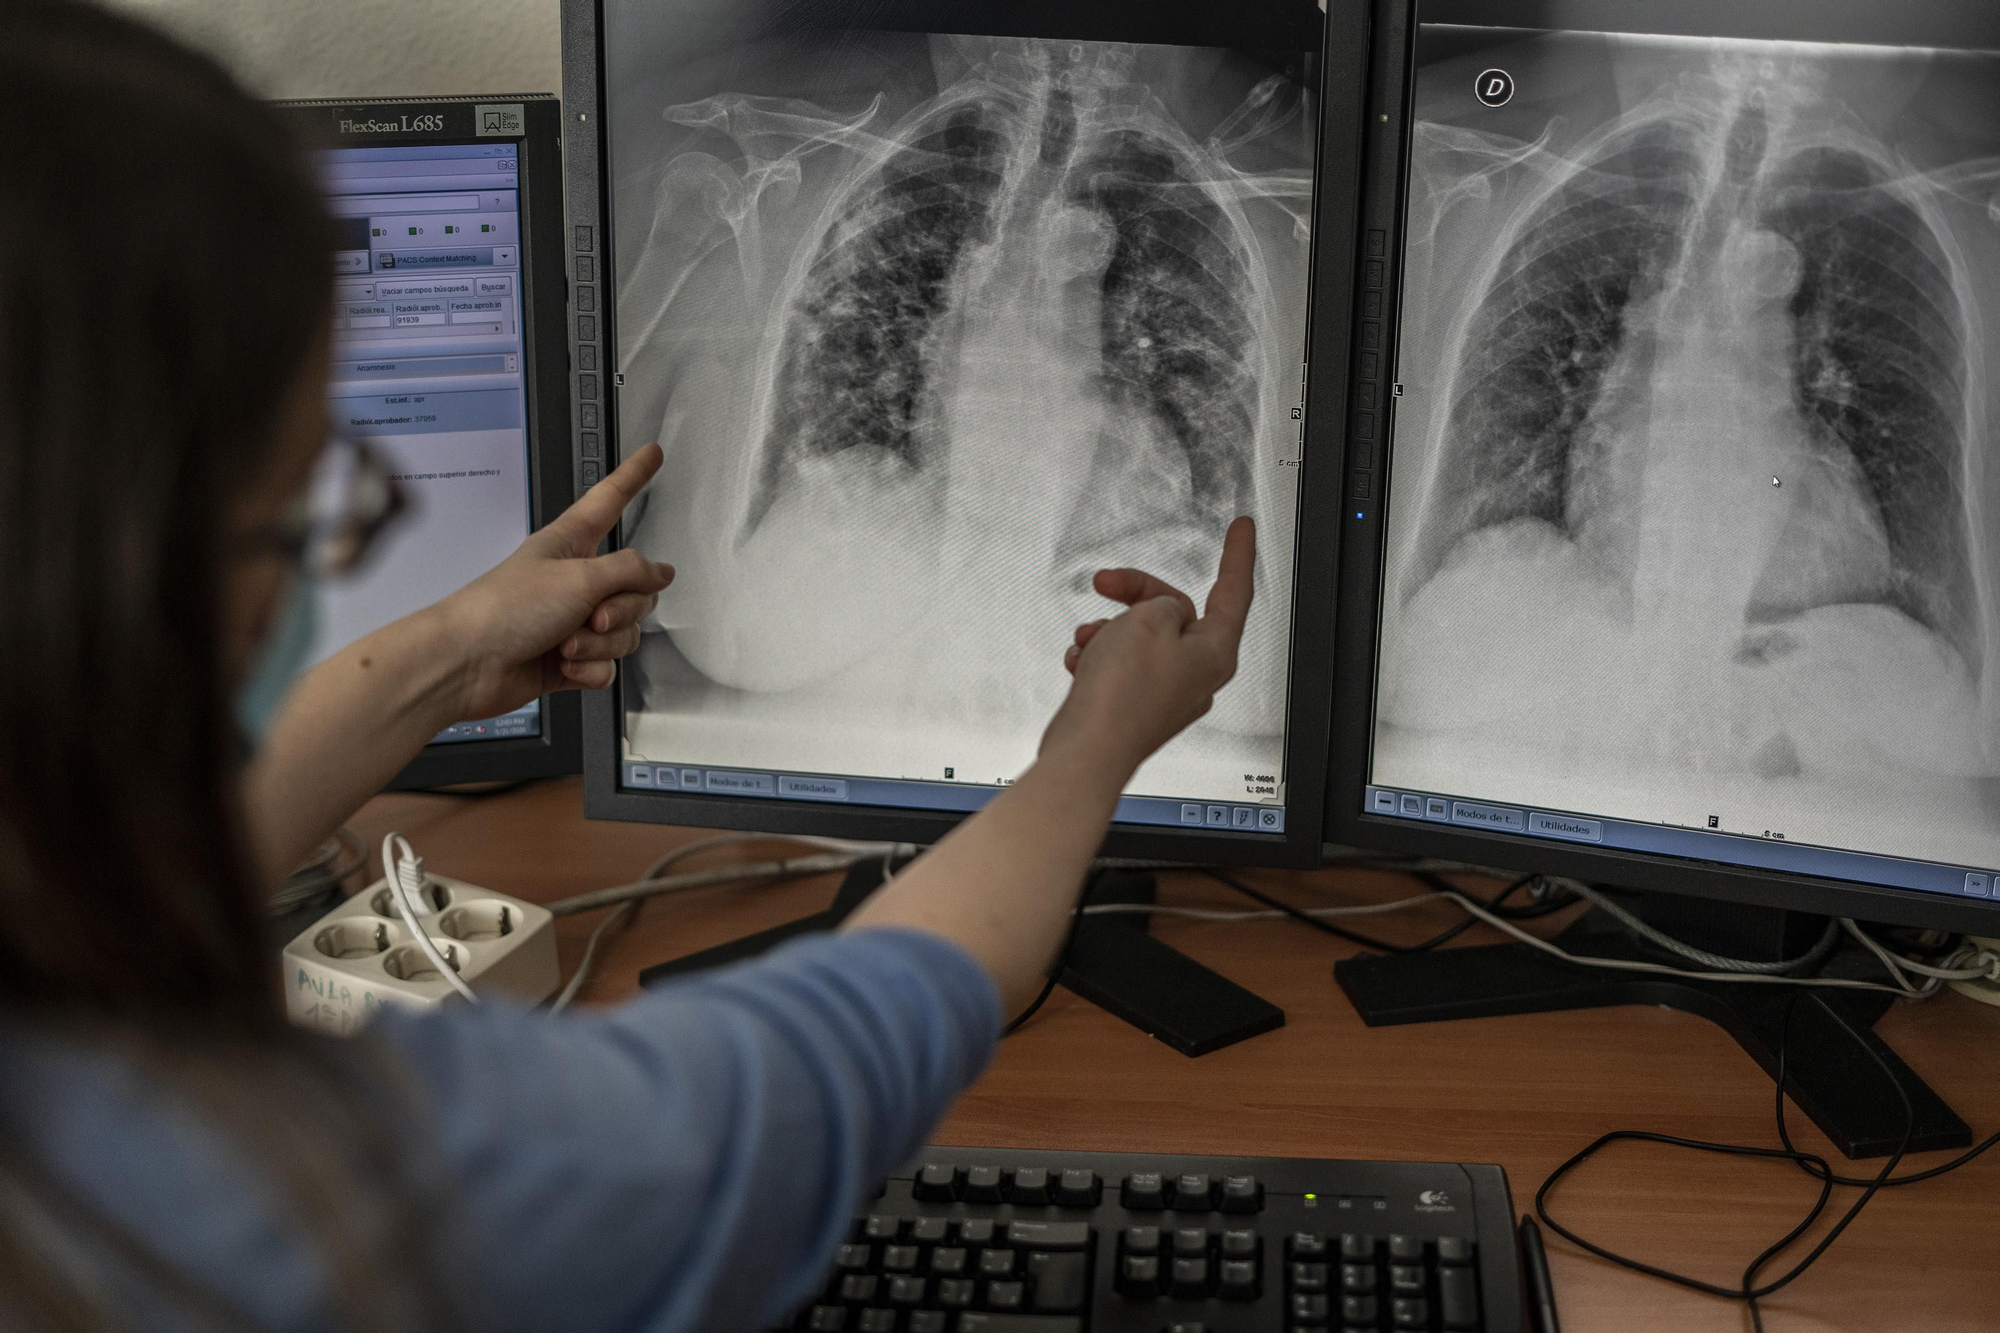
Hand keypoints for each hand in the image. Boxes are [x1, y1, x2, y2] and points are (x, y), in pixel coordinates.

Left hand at [428, 444, 674, 722]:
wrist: (467, 664)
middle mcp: (575, 580)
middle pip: (635, 589)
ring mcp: (573, 620)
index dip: (632, 476)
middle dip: (622, 610)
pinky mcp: (569, 658)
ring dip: (600, 644)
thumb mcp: (580, 578)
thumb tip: (662, 572)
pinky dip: (589, 669)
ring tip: (567, 643)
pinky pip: (606, 665)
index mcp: (571, 543)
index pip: (610, 500)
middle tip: (593, 616)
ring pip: (623, 633)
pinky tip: (565, 666)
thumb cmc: (505, 609)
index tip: (651, 454)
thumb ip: (631, 572)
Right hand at [1040, 516, 1255, 777]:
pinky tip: (1082, 664)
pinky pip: (1119, 665)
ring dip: (1109, 630)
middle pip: (1174, 611)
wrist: (1086, 751)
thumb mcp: (1148, 621)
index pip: (1234, 590)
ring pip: (1140, 637)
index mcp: (1214, 653)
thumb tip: (1161, 616)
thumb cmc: (1121, 696)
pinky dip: (1097, 658)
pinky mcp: (1136, 706)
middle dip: (1135, 595)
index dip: (1237, 554)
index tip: (1242, 528)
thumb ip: (1161, 604)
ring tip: (1089, 641)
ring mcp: (1165, 693)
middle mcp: (1196, 675)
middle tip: (1107, 582)